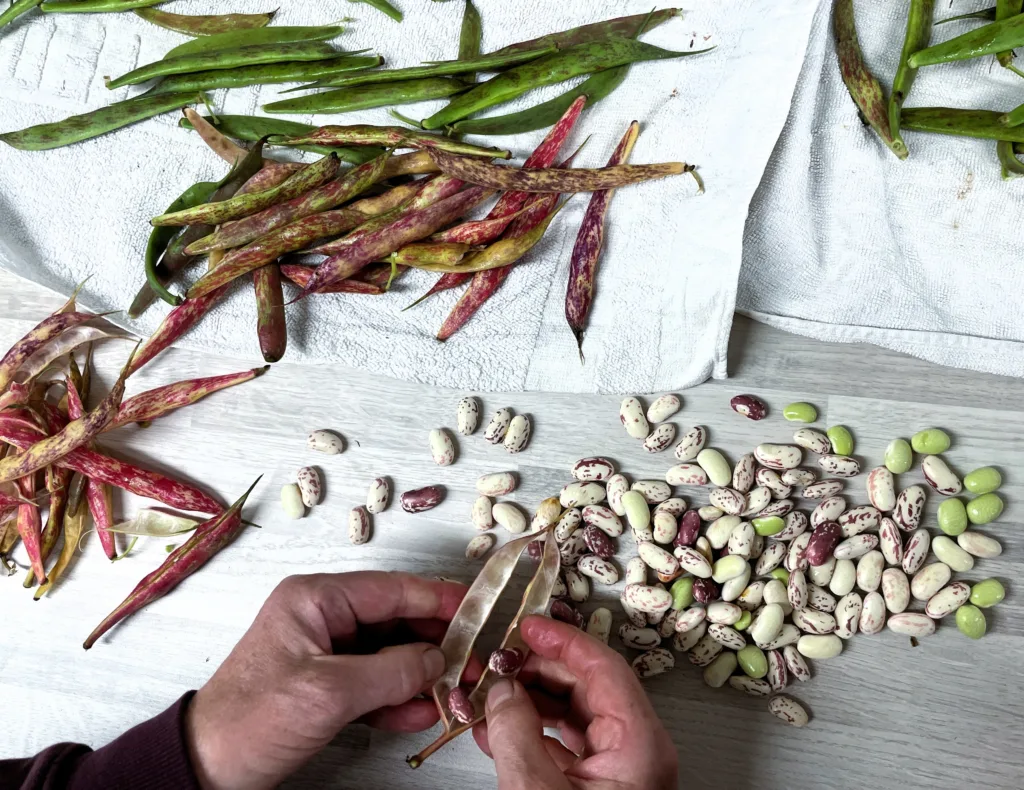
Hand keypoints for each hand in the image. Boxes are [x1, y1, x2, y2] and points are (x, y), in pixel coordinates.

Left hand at [185, 572, 467, 789]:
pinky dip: (398, 697)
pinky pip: (374, 682)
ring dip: (421, 673)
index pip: (391, 589)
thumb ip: (391, 672)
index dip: (437, 599)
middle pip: (395, 619)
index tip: (475, 608)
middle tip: (473, 658)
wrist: (207, 768)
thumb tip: (436, 659)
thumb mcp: (329, 693)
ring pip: (389, 653)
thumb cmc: (249, 721)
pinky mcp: (325, 684)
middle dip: (434, 642)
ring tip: (455, 688)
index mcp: (314, 599)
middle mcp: (321, 616)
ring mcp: (324, 650)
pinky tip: (422, 711)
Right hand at [473, 615, 676, 789]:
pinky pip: (563, 745)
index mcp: (640, 745)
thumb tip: (502, 692)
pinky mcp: (596, 788)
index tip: (529, 627)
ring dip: (527, 701)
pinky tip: (496, 729)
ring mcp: (618, 771)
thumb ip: (516, 736)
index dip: (563, 641)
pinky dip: (529, 733)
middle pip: (586, 686)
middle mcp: (636, 752)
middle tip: (501, 662)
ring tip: (492, 694)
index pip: (604, 667)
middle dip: (537, 669)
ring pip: (571, 713)